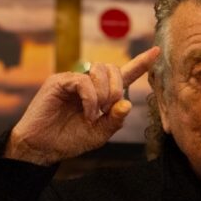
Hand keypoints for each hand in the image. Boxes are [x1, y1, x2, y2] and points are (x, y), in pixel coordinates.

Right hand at [6, 46, 160, 165]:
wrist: (43, 147)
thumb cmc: (69, 140)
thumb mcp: (100, 135)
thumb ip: (115, 120)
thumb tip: (126, 102)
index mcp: (100, 94)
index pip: (124, 74)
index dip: (140, 64)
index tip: (157, 52)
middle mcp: (87, 83)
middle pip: (112, 68)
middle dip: (116, 88)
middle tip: (107, 110)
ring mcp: (72, 80)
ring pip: (99, 71)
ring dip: (103, 94)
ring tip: (94, 114)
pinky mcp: (59, 82)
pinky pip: (83, 81)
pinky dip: (90, 99)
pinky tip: (88, 114)